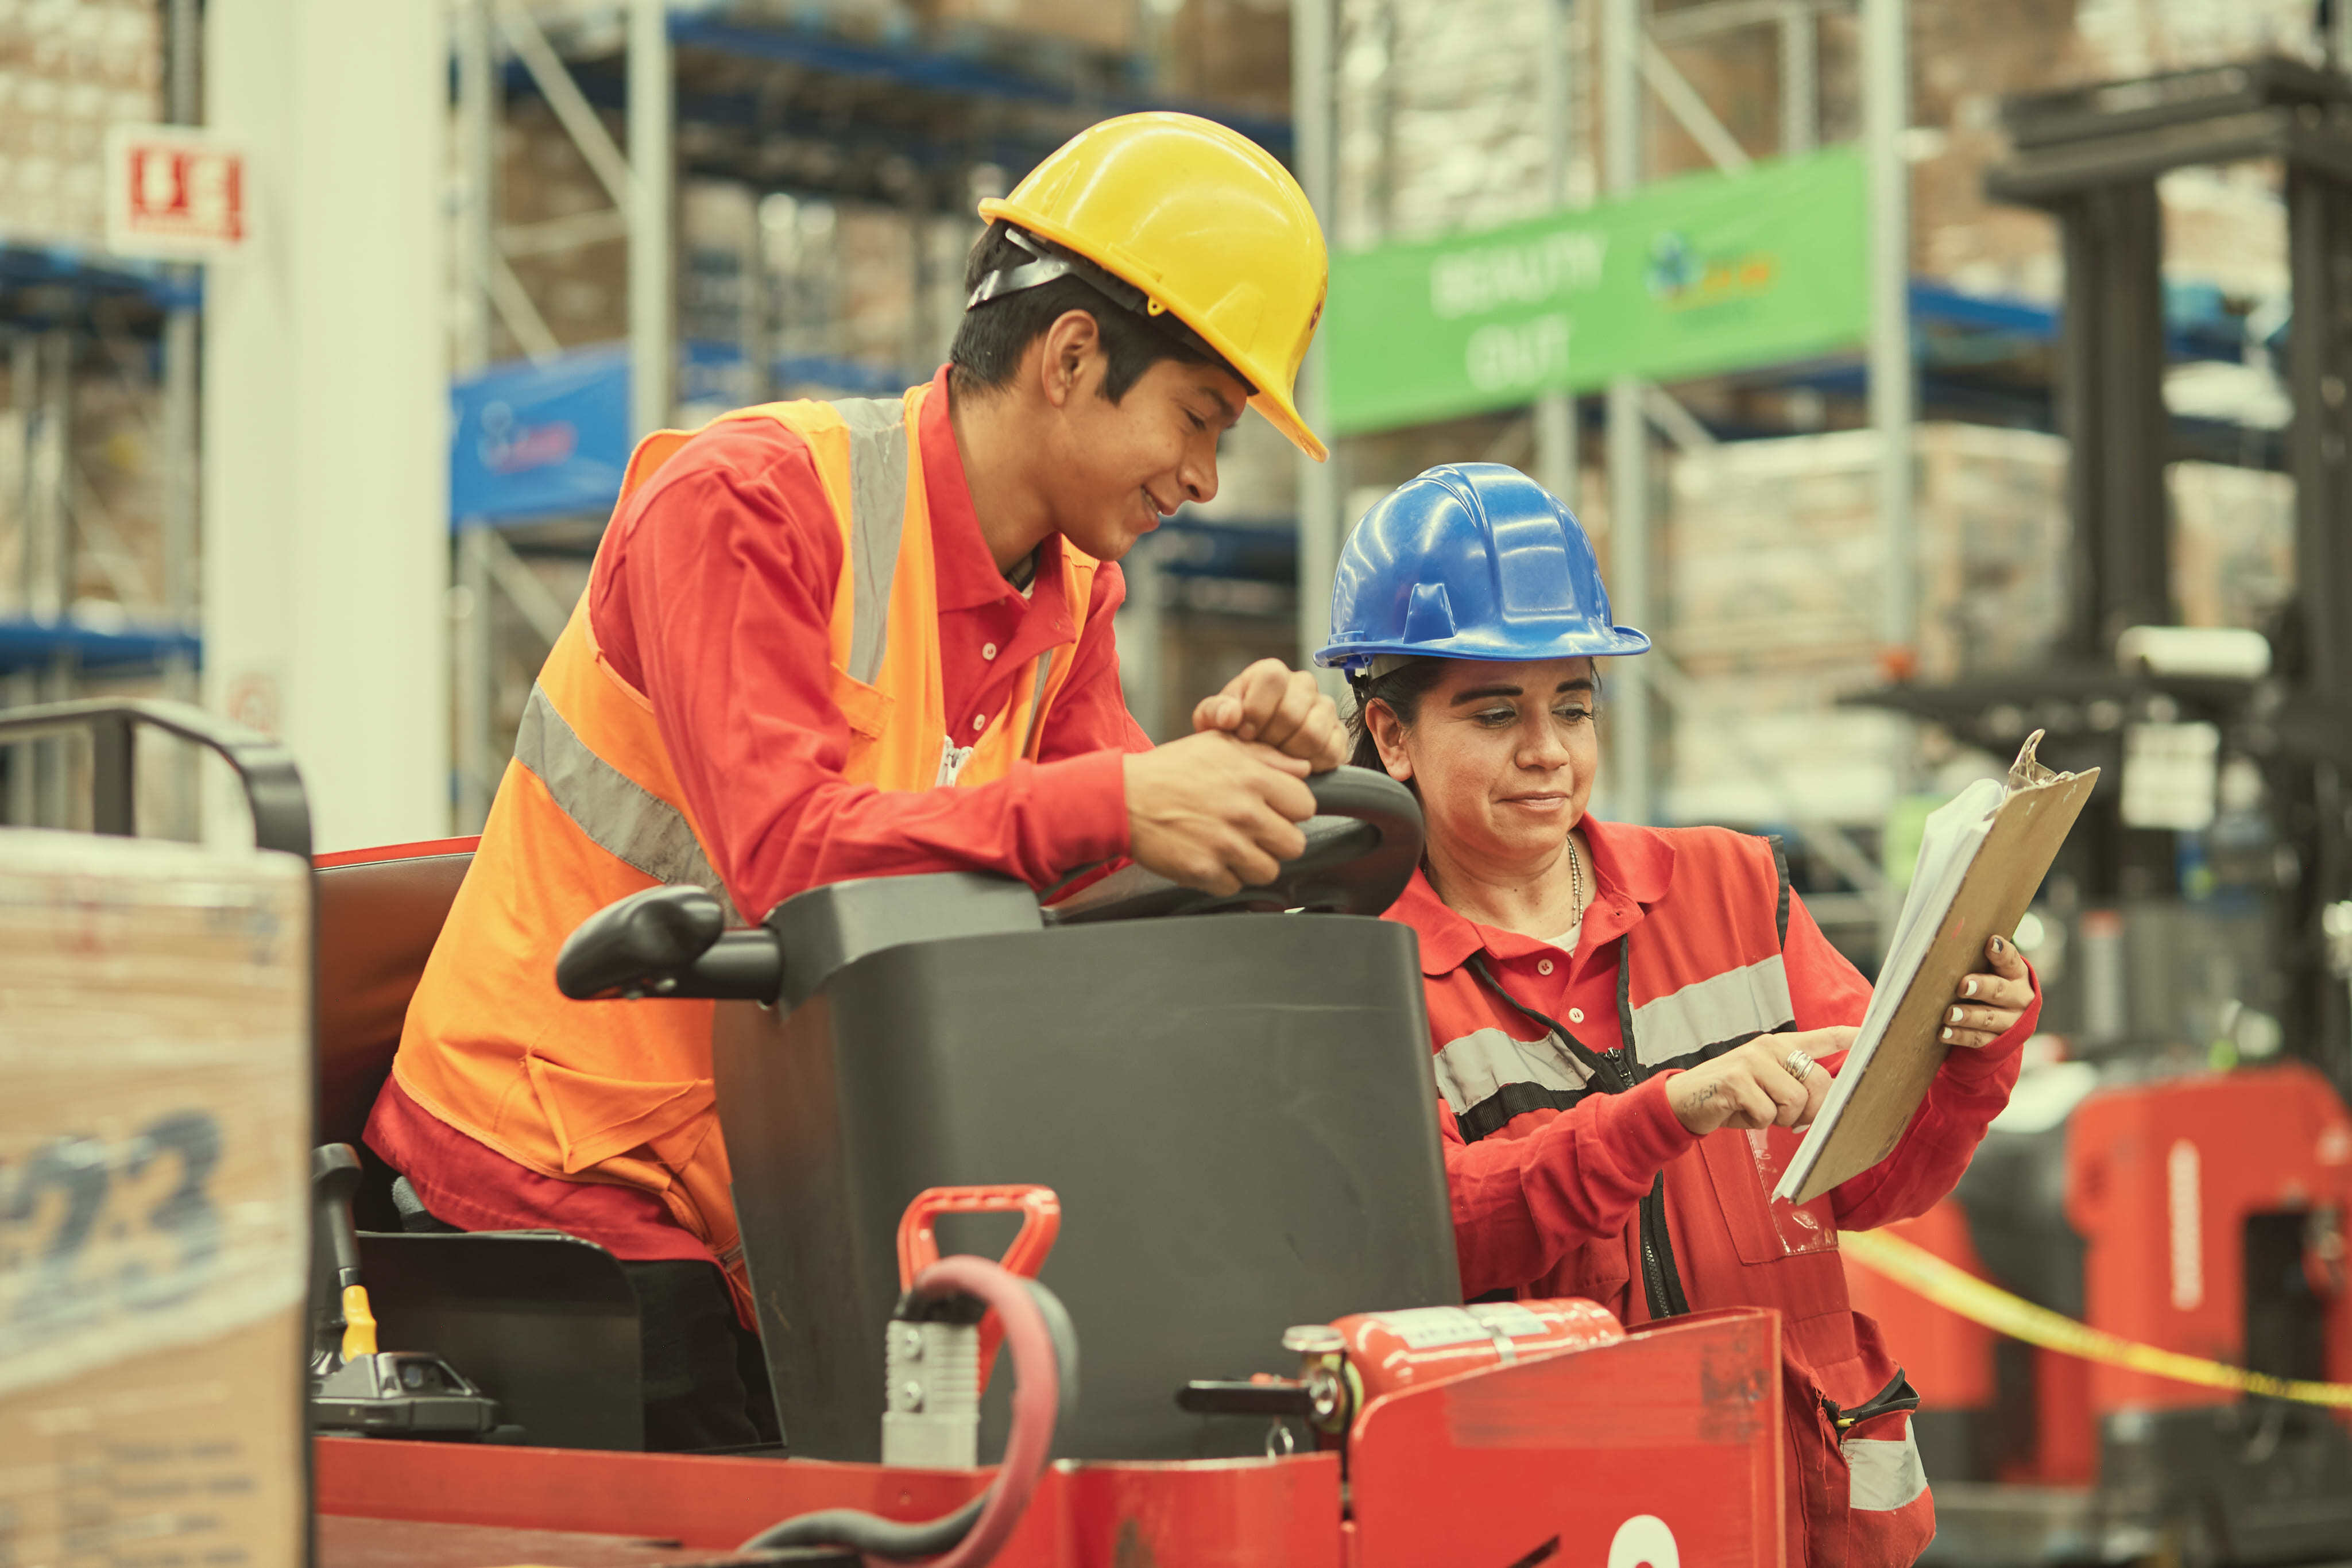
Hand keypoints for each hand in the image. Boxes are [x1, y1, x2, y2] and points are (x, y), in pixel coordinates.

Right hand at [1124, 731, 1316, 894]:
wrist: (1121, 798)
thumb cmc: (1168, 770)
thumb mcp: (1218, 745)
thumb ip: (1266, 755)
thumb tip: (1304, 767)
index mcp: (1252, 778)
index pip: (1305, 805)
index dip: (1291, 809)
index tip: (1275, 810)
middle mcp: (1244, 813)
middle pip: (1294, 844)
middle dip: (1277, 841)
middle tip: (1255, 834)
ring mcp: (1225, 845)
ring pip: (1269, 871)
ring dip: (1253, 863)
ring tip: (1231, 848)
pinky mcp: (1204, 871)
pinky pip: (1235, 886)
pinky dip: (1223, 878)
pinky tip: (1209, 858)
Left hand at [1192, 658, 1345, 771]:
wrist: (1256, 751)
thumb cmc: (1234, 731)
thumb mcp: (1213, 720)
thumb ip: (1215, 712)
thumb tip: (1231, 715)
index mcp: (1271, 674)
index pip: (1273, 679)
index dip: (1256, 711)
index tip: (1244, 734)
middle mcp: (1303, 685)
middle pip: (1292, 712)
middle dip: (1270, 739)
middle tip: (1260, 750)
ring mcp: (1324, 708)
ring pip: (1313, 733)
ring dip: (1289, 754)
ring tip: (1276, 758)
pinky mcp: (1339, 734)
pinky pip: (1332, 751)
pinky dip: (1310, 764)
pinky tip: (1294, 764)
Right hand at [1669, 1028, 1855, 1134]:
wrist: (1683, 1100)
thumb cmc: (1731, 1098)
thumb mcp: (1765, 1086)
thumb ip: (1794, 1087)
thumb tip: (1827, 1109)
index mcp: (1779, 1046)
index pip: (1822, 1038)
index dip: (1850, 1037)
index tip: (1872, 1035)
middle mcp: (1769, 1047)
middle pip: (1818, 1082)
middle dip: (1811, 1111)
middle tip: (1789, 1120)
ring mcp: (1752, 1061)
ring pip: (1795, 1102)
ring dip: (1780, 1119)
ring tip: (1758, 1112)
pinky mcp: (1737, 1080)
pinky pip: (1768, 1113)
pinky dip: (1756, 1122)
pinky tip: (1739, 1112)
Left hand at [1943, 933, 2031, 1048]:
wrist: (2009, 1021)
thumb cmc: (1990, 982)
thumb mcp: (1990, 970)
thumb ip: (1976, 958)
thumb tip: (1949, 939)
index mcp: (2016, 974)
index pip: (2010, 960)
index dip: (2001, 952)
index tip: (1990, 943)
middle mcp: (2018, 998)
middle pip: (2000, 991)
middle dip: (1982, 987)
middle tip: (1963, 985)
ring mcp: (2010, 1022)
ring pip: (1988, 1018)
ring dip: (1968, 1016)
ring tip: (1949, 1014)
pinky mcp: (1999, 1042)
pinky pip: (1978, 1039)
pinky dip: (1959, 1036)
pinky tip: (1943, 1032)